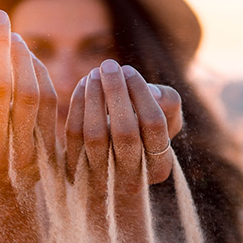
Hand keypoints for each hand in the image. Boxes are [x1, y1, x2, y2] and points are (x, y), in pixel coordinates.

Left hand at [65, 59, 182, 192]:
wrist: (117, 170)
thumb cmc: (147, 135)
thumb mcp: (168, 120)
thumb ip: (168, 102)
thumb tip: (151, 91)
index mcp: (160, 166)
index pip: (154, 124)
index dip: (142, 94)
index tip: (129, 70)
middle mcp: (132, 178)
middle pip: (125, 132)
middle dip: (116, 92)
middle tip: (109, 64)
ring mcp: (103, 178)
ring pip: (96, 135)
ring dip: (94, 98)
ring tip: (95, 72)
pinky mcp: (77, 171)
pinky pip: (74, 135)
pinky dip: (77, 106)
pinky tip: (83, 85)